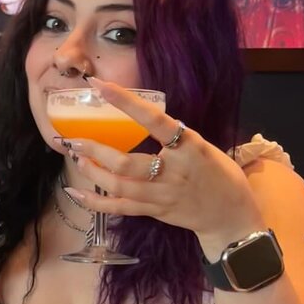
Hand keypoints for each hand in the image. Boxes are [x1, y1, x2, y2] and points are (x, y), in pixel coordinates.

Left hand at [60, 78, 263, 252]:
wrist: (230, 217)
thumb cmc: (219, 175)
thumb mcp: (204, 147)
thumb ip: (175, 137)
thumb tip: (145, 118)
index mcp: (189, 146)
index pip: (154, 120)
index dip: (126, 102)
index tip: (101, 86)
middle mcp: (172, 171)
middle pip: (126, 163)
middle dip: (96, 149)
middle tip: (74, 139)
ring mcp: (160, 194)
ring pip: (118, 185)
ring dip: (92, 171)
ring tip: (77, 157)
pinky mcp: (153, 211)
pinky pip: (118, 208)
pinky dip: (94, 202)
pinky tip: (75, 192)